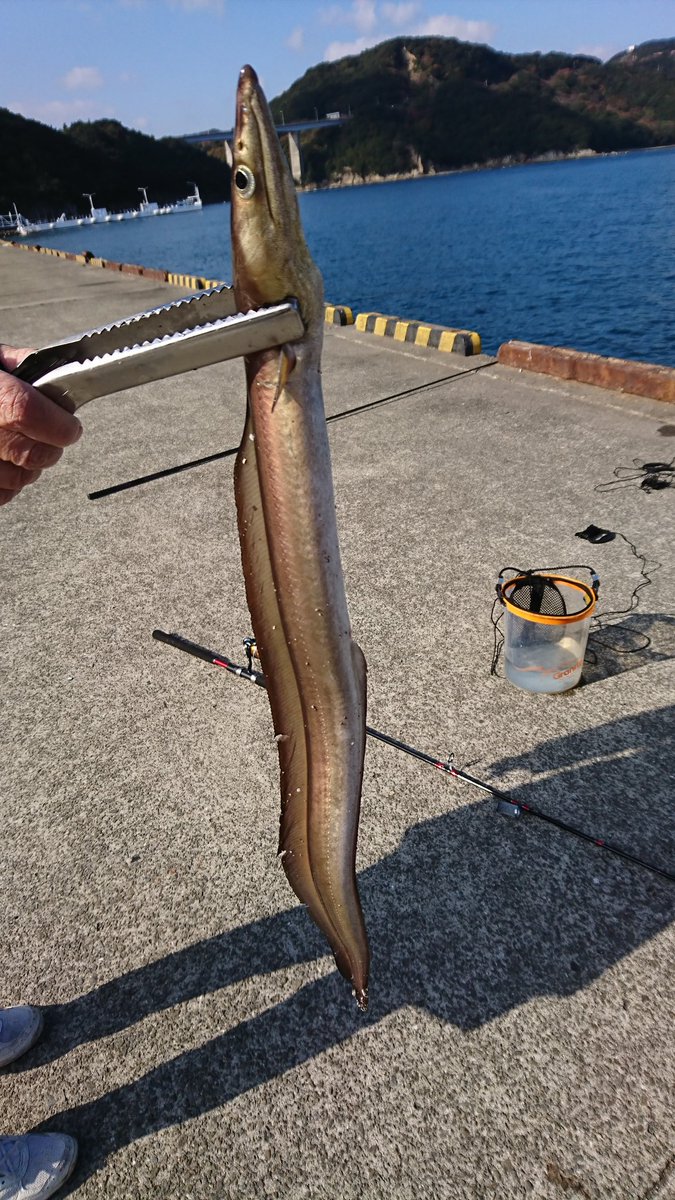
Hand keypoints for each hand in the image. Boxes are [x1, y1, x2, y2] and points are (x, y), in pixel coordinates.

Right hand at [0, 344, 82, 504]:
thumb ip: (17, 364)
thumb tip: (52, 376)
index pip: (24, 411)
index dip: (56, 423)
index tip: (71, 426)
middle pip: (27, 452)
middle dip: (51, 447)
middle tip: (55, 436)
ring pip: (18, 479)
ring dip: (31, 467)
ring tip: (24, 447)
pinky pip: (2, 495)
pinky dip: (10, 484)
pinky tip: (4, 463)